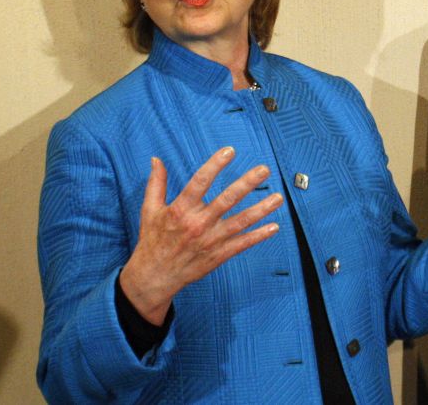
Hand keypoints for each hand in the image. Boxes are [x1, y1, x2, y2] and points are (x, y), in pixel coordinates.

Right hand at [119, 147, 282, 324]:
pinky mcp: (218, 255)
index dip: (215, 165)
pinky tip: (274, 227)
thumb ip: (156, 183)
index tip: (229, 151)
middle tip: (264, 169)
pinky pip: (242, 244)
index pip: (199, 182)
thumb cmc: (153, 240)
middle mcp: (198, 223)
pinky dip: (259, 236)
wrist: (155, 276)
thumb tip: (156, 159)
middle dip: (247, 183)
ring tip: (278, 198)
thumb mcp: (150, 210)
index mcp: (180, 209)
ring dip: (261, 209)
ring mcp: (210, 240)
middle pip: (226, 199)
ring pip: (240, 222)